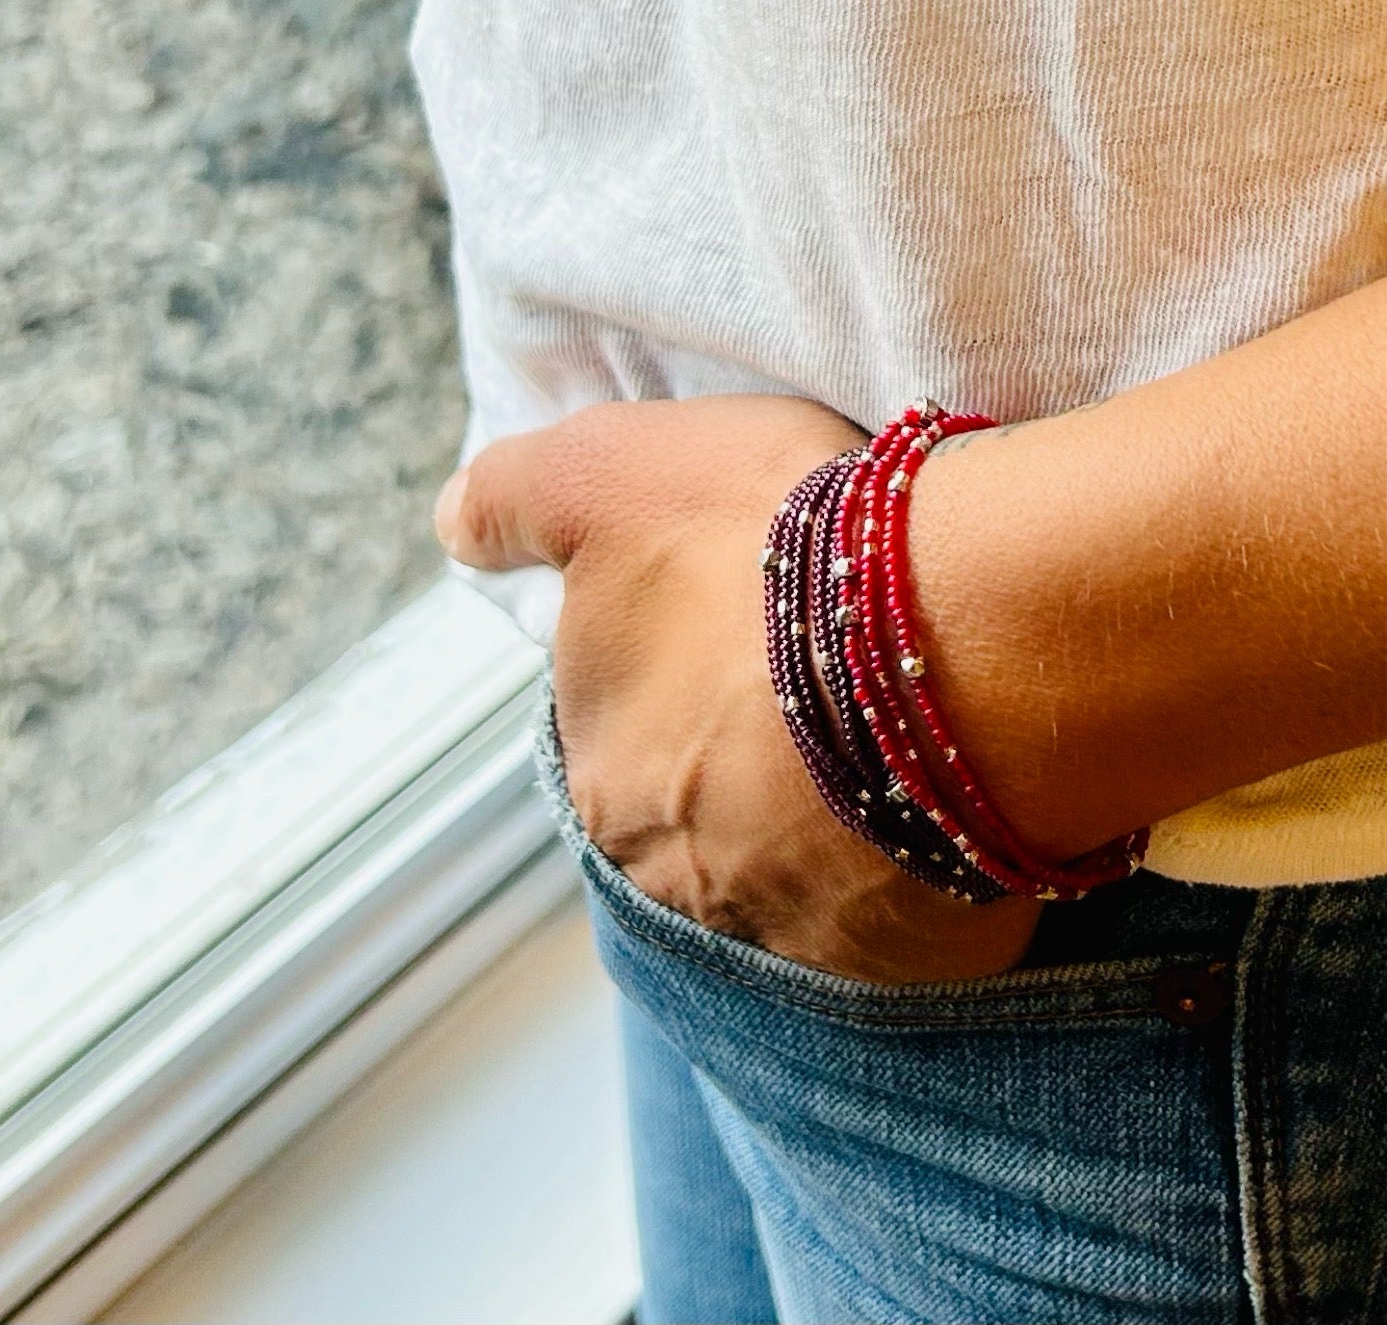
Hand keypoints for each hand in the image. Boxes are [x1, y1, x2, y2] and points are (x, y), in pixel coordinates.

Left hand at [436, 396, 1040, 984]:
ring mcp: (812, 932)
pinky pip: (914, 900)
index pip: (622, 714)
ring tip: (902, 702)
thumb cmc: (772, 542)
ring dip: (840, 799)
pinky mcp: (926, 956)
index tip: (747, 597)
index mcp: (601, 779)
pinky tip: (957, 766)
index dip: (686, 642)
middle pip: (709, 797)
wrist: (969, 633)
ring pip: (809, 857)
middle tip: (827, 648)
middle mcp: (686, 883)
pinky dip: (925, 840)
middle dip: (754, 737)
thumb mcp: (609, 468)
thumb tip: (454, 526)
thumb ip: (513, 498)